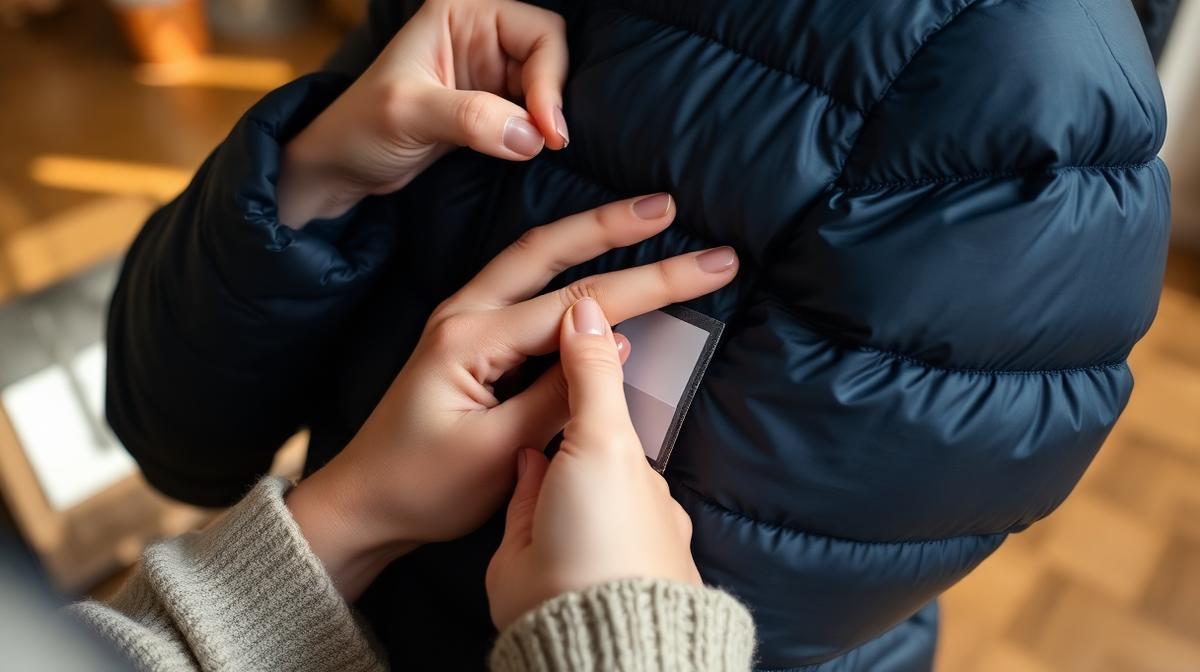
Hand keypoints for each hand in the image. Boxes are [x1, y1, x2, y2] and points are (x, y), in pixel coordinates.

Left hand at [278, 0, 568, 227]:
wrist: (341, 168)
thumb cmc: (360, 127)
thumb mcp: (409, 113)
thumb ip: (471, 117)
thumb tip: (533, 136)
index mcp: (460, 13)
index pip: (538, 31)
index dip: (550, 76)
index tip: (547, 128)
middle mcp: (479, 35)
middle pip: (549, 55)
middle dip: (552, 97)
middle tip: (550, 142)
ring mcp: (486, 73)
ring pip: (544, 87)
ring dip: (548, 118)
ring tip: (541, 150)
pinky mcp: (490, 109)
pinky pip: (532, 114)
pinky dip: (538, 133)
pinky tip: (532, 152)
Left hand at [285, 194, 738, 597]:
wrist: (361, 505)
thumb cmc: (421, 488)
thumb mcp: (495, 452)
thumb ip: (557, 393)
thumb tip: (613, 343)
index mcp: (471, 340)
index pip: (578, 304)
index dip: (650, 284)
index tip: (707, 267)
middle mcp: (464, 314)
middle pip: (549, 252)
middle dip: (613, 225)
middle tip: (669, 205)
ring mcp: (461, 320)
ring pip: (534, 261)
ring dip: (588, 234)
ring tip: (642, 217)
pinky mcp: (466, 337)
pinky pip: (522, 288)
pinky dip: (564, 266)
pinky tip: (591, 260)